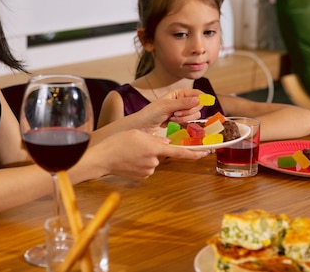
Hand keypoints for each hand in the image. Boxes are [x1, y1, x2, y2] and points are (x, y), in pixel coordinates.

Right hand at [89, 129, 209, 178]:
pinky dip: (142, 162)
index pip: (179, 152)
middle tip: (137, 144)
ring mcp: (148, 170)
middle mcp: (153, 161)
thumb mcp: (138, 133)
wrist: (102, 158)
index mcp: (154, 148)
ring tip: (131, 151)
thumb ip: (155, 139)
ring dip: (147, 155)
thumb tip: (166, 144)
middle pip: (161, 153)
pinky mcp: (142, 176)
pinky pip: (147, 167)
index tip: (206, 153)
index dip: (195, 153)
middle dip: (154, 148)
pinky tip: (130, 159)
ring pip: (154, 160)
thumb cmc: (118, 143)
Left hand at [135, 89, 202, 132]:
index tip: (202, 104)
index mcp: (179, 93)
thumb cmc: (151, 112)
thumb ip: (183, 103)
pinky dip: (181, 122)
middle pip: (198, 105)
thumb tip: (198, 99)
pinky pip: (189, 121)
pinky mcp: (181, 119)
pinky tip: (171, 121)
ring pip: (194, 114)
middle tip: (176, 112)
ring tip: (172, 117)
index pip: (197, 93)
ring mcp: (182, 110)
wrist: (143, 125)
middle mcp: (182, 100)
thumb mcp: (167, 106)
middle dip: (188, 111)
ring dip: (184, 118)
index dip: (202, 98)